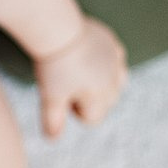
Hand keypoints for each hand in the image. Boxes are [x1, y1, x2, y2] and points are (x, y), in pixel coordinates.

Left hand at [35, 17, 126, 137]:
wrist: (58, 28)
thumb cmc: (53, 66)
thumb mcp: (50, 97)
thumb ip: (53, 121)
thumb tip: (52, 139)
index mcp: (100, 97)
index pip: (92, 119)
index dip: (73, 111)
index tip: (61, 97)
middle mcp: (113, 81)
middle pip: (106, 102)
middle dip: (89, 99)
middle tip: (67, 82)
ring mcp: (115, 62)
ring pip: (117, 82)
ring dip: (102, 83)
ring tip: (80, 73)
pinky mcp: (112, 43)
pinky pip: (117, 59)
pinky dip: (107, 62)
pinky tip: (90, 56)